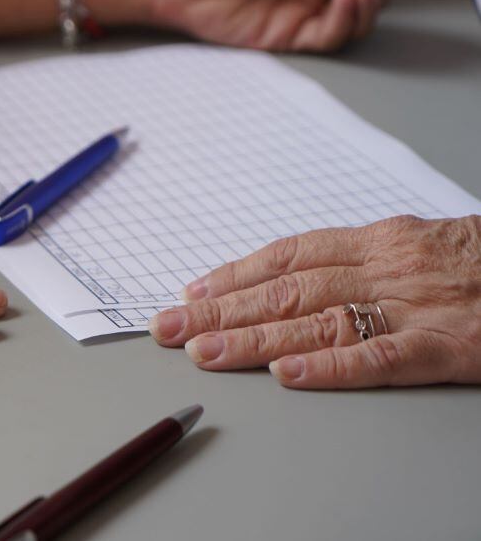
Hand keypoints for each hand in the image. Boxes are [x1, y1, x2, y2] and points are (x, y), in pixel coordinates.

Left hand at [148, 215, 480, 388]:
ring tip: (202, 350)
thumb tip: (296, 275)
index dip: (234, 273)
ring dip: (251, 337)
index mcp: (380, 240)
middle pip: (286, 289)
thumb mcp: (421, 243)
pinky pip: (381, 356)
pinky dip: (331, 366)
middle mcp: (387, 268)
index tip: (189, 290)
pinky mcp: (448, 347)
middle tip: (167, 327)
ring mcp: (416, 307)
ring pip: (317, 320)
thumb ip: (363, 257)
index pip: (289, 255)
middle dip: (219, 309)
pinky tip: (287, 375)